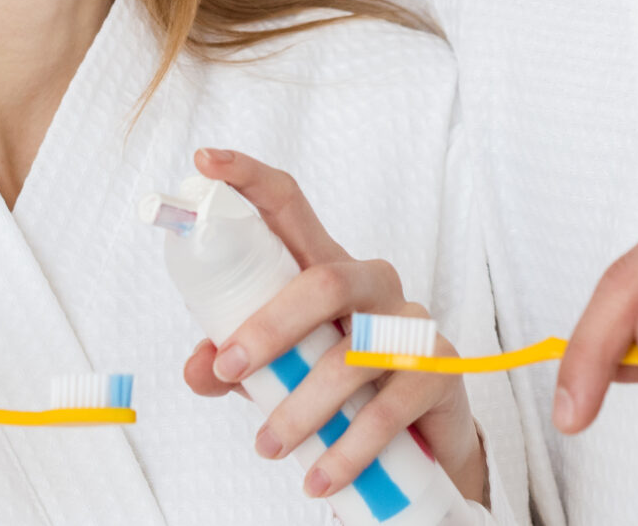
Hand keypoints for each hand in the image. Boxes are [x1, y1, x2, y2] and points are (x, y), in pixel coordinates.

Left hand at [177, 148, 486, 503]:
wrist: (419, 440)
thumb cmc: (338, 387)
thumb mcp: (281, 371)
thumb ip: (235, 364)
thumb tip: (198, 367)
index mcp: (324, 268)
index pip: (290, 207)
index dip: (249, 180)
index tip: (205, 159)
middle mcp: (371, 284)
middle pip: (324, 280)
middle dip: (270, 325)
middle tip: (230, 368)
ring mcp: (410, 324)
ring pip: (352, 354)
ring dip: (302, 407)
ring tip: (267, 447)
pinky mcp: (439, 370)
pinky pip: (389, 407)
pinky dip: (347, 449)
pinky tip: (319, 478)